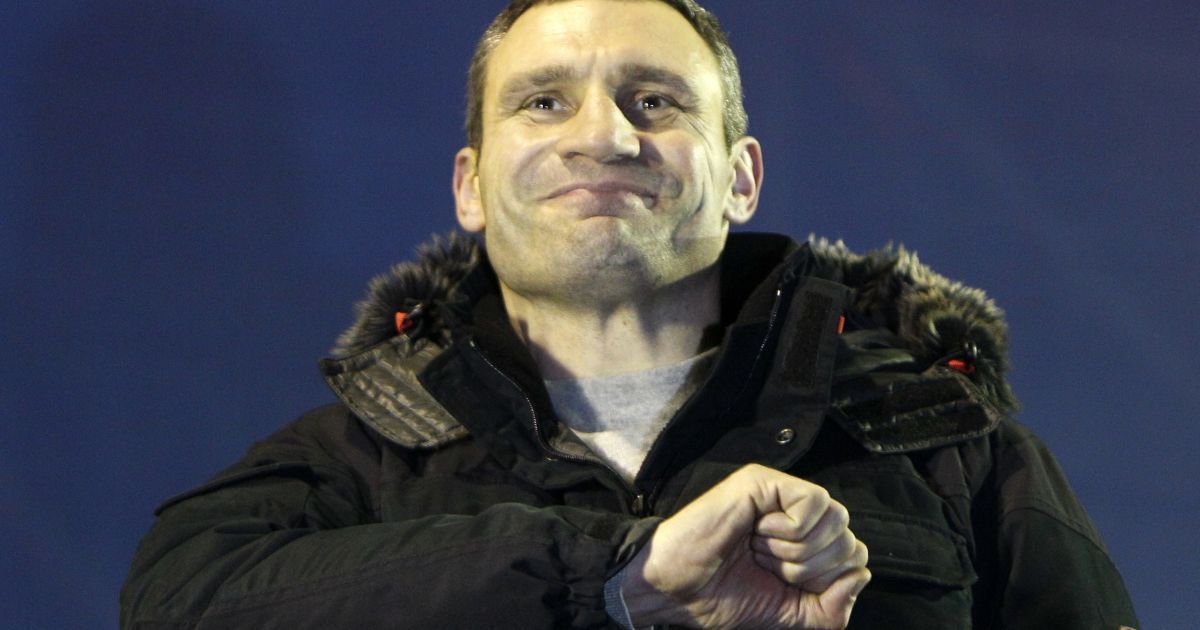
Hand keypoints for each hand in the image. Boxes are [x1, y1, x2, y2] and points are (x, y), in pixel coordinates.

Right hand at [620, 464, 869, 628]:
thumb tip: (861, 576)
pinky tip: (758, 531)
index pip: (854, 555)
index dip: (829, 581)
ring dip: (798, 551)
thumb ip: (832, 609)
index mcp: (806, 543)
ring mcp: (781, 494)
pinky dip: (791, 530)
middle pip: (849, 539)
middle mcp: (798, 514)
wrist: (677, 588)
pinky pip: (814, 502)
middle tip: (766, 565)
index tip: (784, 585)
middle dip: (811, 570)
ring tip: (759, 549)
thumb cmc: (723, 597)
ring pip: (836, 519)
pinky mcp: (764, 481)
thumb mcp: (790, 615)